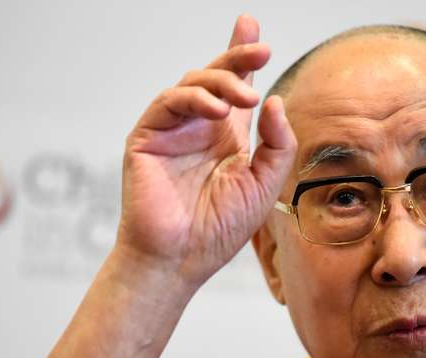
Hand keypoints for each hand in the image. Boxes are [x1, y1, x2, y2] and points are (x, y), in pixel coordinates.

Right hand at [117, 15, 296, 287]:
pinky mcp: (148, 136)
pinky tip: (217, 109)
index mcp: (227, 139)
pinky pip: (170, 102)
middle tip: (262, 49)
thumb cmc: (220, 228)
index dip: (245, 59)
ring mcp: (173, 130)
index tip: (256, 32)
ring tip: (246, 97)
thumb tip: (274, 100)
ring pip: (194, 82)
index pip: (238, 90)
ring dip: (223, 81)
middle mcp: (200, 128)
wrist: (181, 258)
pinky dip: (195, 98)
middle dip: (239, 56)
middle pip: (218, 76)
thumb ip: (277, 144)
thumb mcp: (264, 184)